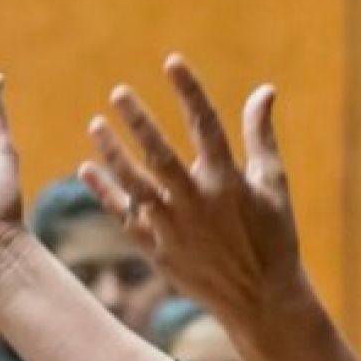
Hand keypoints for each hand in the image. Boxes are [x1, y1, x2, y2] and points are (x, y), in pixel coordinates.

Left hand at [82, 54, 305, 332]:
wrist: (260, 299)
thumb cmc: (273, 236)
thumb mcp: (273, 184)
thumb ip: (261, 136)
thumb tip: (264, 90)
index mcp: (228, 181)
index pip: (206, 125)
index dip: (189, 91)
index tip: (172, 61)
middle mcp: (197, 203)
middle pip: (161, 154)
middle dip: (139, 121)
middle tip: (119, 92)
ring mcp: (174, 228)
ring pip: (135, 185)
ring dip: (113, 154)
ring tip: (95, 125)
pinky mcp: (158, 251)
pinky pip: (125, 217)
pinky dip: (105, 194)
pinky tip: (87, 169)